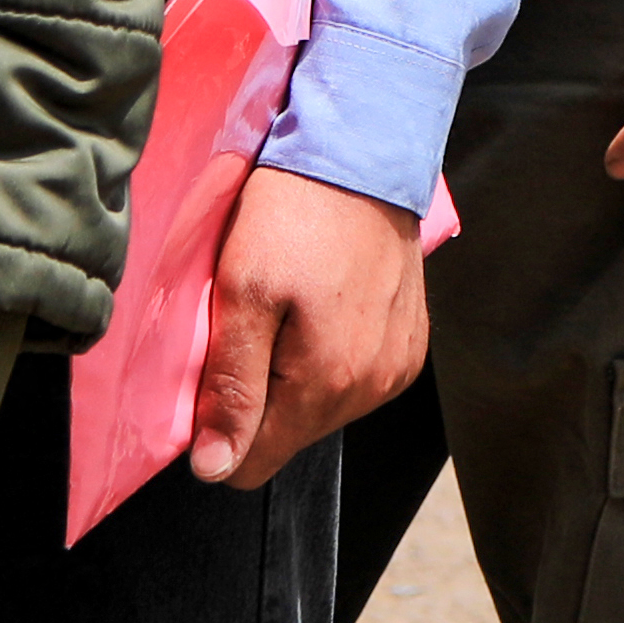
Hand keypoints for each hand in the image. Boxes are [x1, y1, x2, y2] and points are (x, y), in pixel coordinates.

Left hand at [187, 168, 431, 486]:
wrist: (362, 154)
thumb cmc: (294, 212)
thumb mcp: (241, 293)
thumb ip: (231, 387)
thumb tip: (215, 468)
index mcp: (327, 382)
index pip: (252, 465)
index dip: (218, 431)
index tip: (212, 372)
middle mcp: (372, 387)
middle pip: (287, 436)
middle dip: (259, 395)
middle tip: (251, 322)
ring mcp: (397, 367)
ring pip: (321, 410)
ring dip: (295, 374)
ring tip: (289, 307)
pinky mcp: (411, 345)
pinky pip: (356, 380)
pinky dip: (331, 355)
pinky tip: (322, 308)